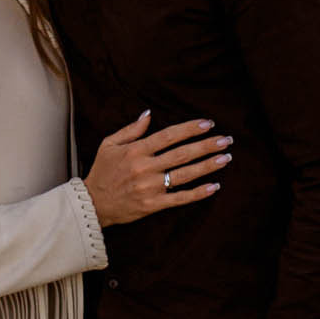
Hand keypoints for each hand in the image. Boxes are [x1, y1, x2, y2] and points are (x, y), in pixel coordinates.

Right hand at [84, 112, 230, 226]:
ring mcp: (150, 187)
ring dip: (207, 166)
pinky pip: (180, 198)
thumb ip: (131, 129)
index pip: (169, 136)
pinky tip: (214, 186)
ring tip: (225, 158)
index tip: (208, 124)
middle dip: (206, 145)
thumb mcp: (110, 144)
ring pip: (185, 174)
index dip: (190, 129)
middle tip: (226, 140)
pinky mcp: (153, 204)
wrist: (92, 204)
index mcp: (136, 150)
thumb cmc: (102, 171)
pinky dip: (198, 193)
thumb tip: (149, 114)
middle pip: (182, 154)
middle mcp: (145, 167)